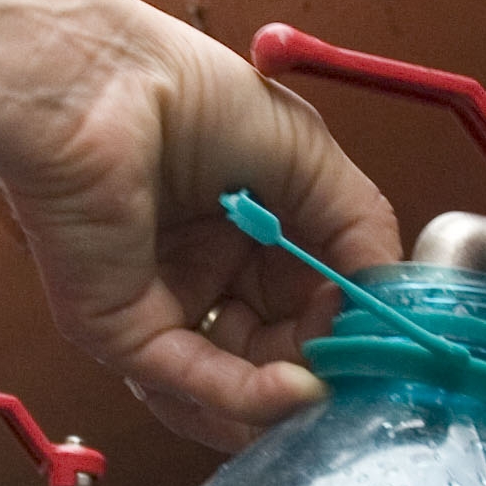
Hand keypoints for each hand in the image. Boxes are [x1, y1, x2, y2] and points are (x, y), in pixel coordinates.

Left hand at [0, 0, 400, 447]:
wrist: (95, 85)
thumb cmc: (184, 93)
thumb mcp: (307, 156)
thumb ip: (359, 226)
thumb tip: (391, 297)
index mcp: (245, 226)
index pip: (310, 298)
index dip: (349, 321)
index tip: (388, 339)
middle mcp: (203, 271)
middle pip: (277, 348)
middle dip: (323, 364)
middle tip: (362, 374)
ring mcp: (163, 306)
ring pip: (234, 383)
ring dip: (287, 399)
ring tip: (333, 395)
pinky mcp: (122, 330)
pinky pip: (191, 377)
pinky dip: (247, 395)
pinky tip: (294, 389)